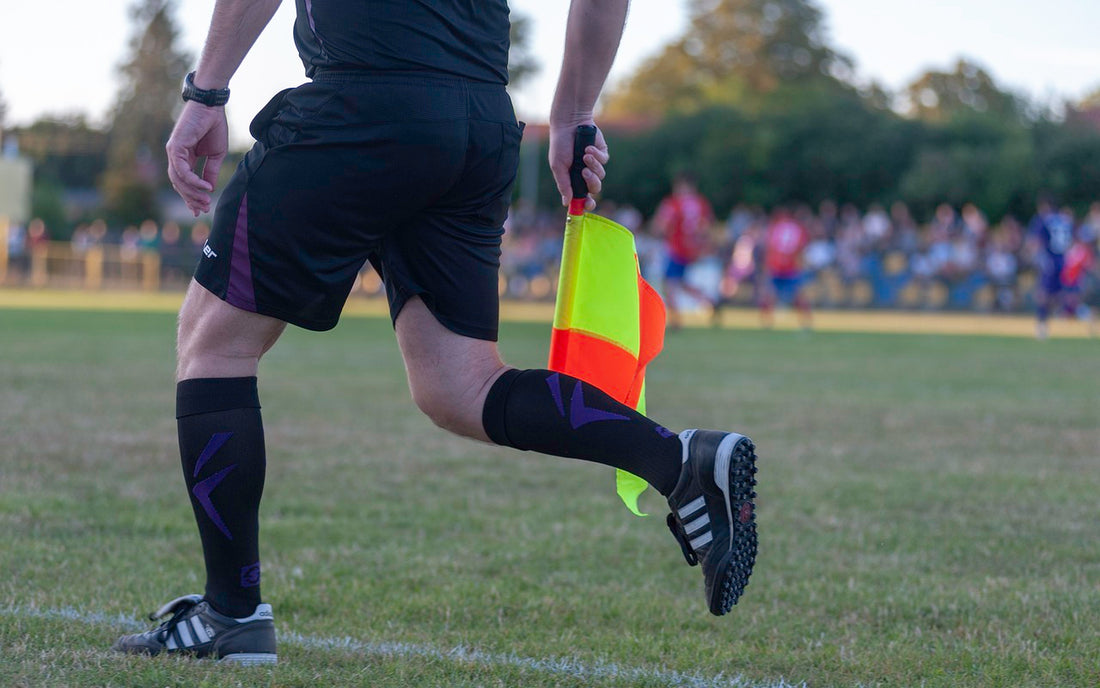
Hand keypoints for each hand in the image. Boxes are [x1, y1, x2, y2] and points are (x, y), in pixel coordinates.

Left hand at [166, 102, 228, 216]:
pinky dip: (192, 180)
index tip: (201, 210)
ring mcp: (173, 152)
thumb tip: (209, 188)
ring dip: (192, 193)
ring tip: (205, 200)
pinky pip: (181, 170)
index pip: (184, 182)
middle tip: (204, 209)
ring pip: (178, 180)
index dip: (192, 197)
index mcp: (185, 157)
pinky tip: (205, 187)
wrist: (211, 106)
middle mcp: (175, 156)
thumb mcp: (216, 154)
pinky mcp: (175, 147)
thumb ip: (211, 171)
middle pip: (179, 184)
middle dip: (191, 198)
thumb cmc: (214, 126)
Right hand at [548, 122, 608, 211]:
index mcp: (573, 180)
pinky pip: (604, 161)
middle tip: (584, 173)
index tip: (588, 204)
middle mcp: (584, 174)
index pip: (582, 197)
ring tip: (584, 155)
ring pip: (601, 175)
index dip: (586, 203)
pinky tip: (588, 147)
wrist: (569, 123)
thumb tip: (566, 203)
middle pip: (595, 188)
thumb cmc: (560, 144)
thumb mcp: (558, 166)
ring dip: (593, 166)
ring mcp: (594, 164)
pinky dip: (596, 155)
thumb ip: (563, 184)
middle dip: (591, 182)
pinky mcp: (602, 154)